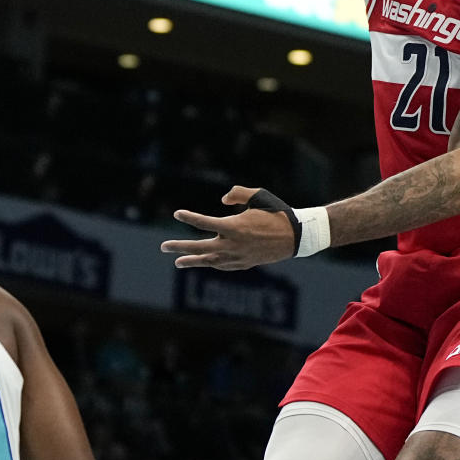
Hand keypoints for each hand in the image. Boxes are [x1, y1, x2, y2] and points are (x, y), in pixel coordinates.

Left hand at [160, 185, 296, 269]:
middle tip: (163, 247)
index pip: (204, 222)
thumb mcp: (258, 195)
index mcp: (234, 226)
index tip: (177, 214)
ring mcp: (237, 257)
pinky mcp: (243, 264)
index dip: (189, 217)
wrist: (296, 236)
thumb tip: (222, 201)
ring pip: (209, 261)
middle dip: (180, 247)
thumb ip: (237, 193)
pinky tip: (202, 262)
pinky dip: (210, 263)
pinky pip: (221, 265)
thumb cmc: (276, 212)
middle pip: (200, 247)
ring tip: (177, 262)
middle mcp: (232, 244)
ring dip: (192, 261)